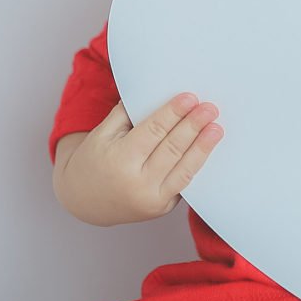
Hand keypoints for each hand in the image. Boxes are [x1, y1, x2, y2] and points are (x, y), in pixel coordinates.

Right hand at [63, 93, 223, 225]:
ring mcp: (152, 200)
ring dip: (203, 148)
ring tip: (217, 129)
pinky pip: (183, 185)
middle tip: (210, 109)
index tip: (190, 98)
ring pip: (184, 171)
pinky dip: (195, 166)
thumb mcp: (102, 134)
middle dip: (193, 127)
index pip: (153, 132)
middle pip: (172, 150)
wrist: (84, 201)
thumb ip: (126, 114)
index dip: (173, 114)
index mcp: (120, 161)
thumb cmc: (93, 161)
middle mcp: (137, 184)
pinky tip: (206, 150)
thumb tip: (155, 92)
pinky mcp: (162, 209)